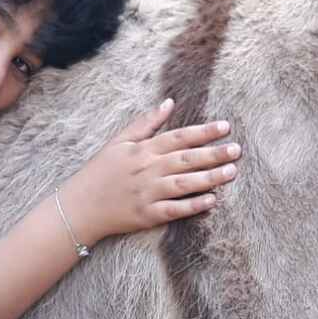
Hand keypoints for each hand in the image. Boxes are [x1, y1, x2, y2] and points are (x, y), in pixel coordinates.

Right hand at [57, 99, 240, 245]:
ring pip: (184, 184)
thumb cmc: (100, 172)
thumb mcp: (119, 141)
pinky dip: (193, 205)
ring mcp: (148, 193)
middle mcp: (148, 170)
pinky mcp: (147, 215)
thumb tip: (169, 103)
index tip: (225, 126)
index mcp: (143, 150)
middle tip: (237, 149)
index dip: (203, 131)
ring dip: (210, 177)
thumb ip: (145, 123)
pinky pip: (175, 209)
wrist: (79, 206)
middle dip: (213, 153)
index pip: (178, 137)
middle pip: (186, 159)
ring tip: (232, 172)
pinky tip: (212, 201)